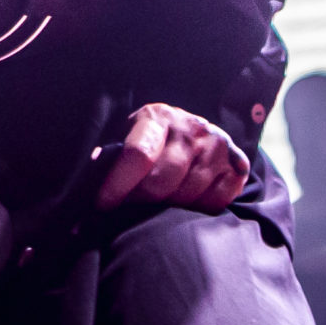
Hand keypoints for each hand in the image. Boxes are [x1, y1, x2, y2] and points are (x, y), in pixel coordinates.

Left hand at [94, 102, 249, 213]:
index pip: (138, 154)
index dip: (118, 185)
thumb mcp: (127, 136)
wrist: (193, 132)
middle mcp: (191, 126)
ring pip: (188, 195)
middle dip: (140, 200)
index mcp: (156, 116)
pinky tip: (186, 199)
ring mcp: (218, 145)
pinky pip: (216, 202)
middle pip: (162, 181)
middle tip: (130, 205)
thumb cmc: (150, 140)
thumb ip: (110, 156)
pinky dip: (198, 208)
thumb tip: (87, 177)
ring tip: (158, 201)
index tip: (103, 205)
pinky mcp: (237, 164)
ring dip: (169, 206)